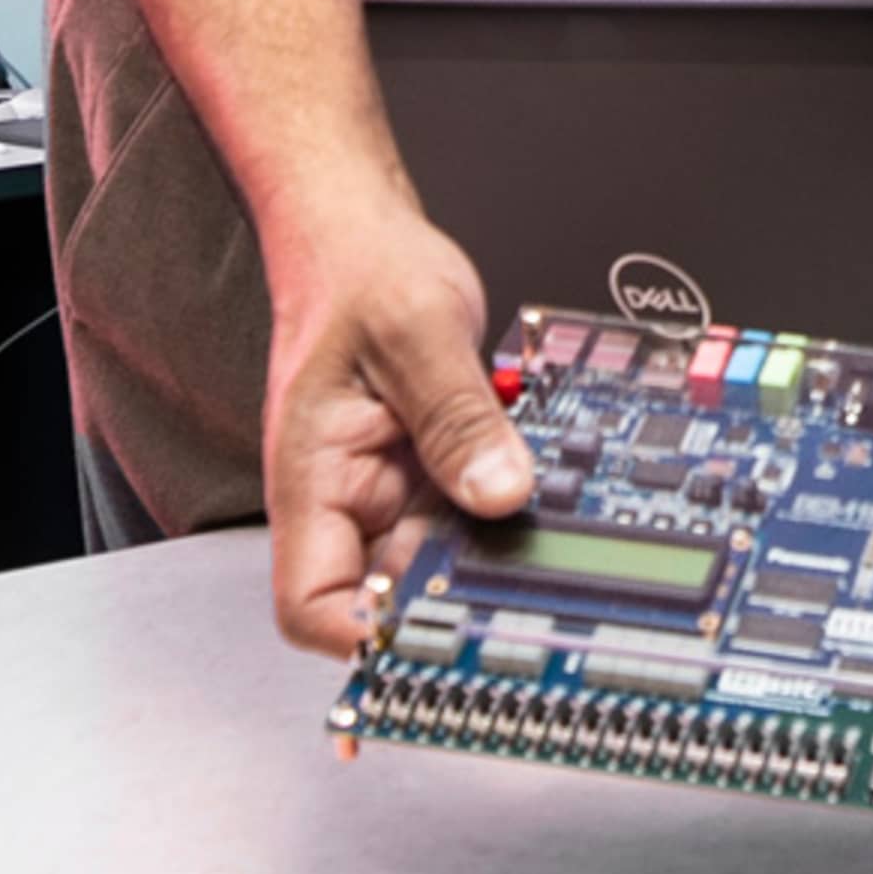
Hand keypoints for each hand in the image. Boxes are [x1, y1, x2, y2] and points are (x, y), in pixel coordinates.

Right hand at [259, 198, 534, 655]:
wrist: (361, 235)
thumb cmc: (360, 272)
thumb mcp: (417, 333)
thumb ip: (459, 415)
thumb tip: (502, 490)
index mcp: (312, 477)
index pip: (312, 602)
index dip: (366, 638)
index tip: (434, 638)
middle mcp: (349, 496)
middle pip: (390, 593)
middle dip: (455, 602)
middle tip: (532, 596)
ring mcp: (393, 486)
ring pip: (442, 559)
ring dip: (494, 559)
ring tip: (559, 546)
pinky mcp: (434, 468)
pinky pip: (472, 511)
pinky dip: (511, 513)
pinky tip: (560, 499)